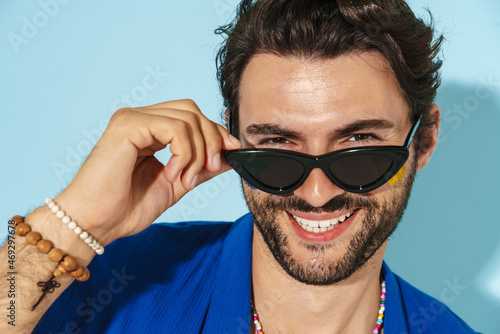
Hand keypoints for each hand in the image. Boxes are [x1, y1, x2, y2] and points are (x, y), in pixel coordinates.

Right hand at [55, 99, 240, 244]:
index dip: (215, 132)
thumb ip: (201, 166)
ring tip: (185, 180)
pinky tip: (173, 174)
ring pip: (187, 118)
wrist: (97, 223)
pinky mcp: (128, 125)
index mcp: (149, 129)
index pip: (191, 116)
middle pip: (192, 111)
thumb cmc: (126, 207)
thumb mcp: (177, 183)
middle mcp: (140, 118)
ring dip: (197, 152)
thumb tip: (229, 155)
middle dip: (212, 139)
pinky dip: (183, 153)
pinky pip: (174, 128)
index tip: (232, 151)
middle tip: (211, 169)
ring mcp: (132, 118)